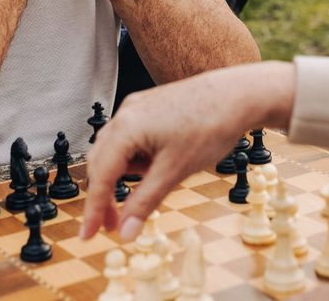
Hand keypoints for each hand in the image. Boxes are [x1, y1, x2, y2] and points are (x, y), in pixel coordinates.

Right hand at [79, 61, 296, 240]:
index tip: (88, 235)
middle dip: (105, 194)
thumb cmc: (210, 126)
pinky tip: (159, 164)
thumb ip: (145, 202)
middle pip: (100, 162)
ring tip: (153, 184)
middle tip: (114, 224)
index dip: (93, 210)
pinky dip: (137, 158)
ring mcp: (137, 108)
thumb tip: (126, 233)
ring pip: (116, 149)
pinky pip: (131, 137)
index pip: (100, 177)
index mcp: (126, 128)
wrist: (239, 93)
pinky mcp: (150, 107)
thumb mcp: (175, 171)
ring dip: (123, 174)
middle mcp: (125, 114)